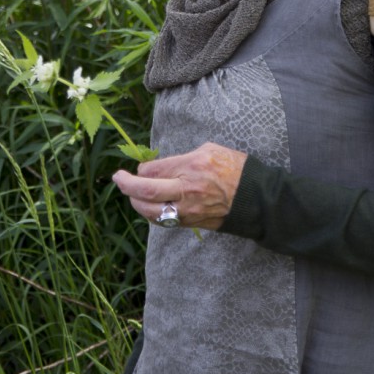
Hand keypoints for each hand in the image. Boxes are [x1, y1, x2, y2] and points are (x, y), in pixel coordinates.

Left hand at [112, 143, 246, 230]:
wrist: (255, 197)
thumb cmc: (235, 167)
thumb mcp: (209, 150)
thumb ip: (182, 158)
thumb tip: (159, 166)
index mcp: (192, 166)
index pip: (154, 170)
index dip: (141, 169)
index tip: (138, 167)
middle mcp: (187, 190)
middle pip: (147, 191)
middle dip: (127, 185)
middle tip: (118, 178)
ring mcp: (189, 209)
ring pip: (152, 212)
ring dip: (137, 203)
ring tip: (132, 195)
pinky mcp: (192, 223)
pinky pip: (165, 221)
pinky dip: (152, 214)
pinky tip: (149, 207)